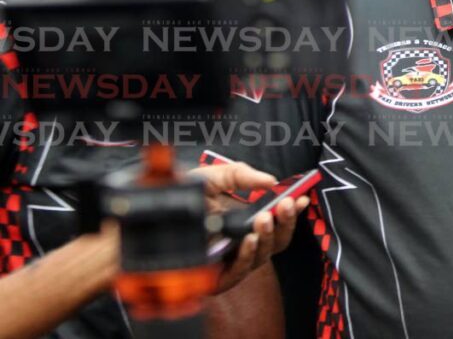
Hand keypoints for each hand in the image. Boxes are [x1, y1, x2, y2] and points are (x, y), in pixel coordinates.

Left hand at [188, 162, 311, 292]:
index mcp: (247, 221)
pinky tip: (249, 238)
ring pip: (263, 255)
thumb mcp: (215, 177)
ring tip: (266, 217)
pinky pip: (240, 270)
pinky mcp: (217, 277)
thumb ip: (242, 176)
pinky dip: (248, 254)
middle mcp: (243, 242)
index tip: (302, 197)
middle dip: (286, 222)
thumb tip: (272, 181)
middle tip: (287, 203)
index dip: (292, 211)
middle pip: (277, 240)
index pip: (278, 221)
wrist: (148, 216)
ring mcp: (232, 260)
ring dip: (268, 236)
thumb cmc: (181, 199)